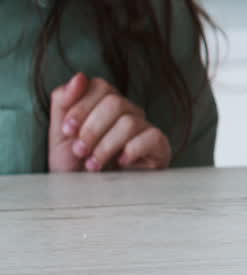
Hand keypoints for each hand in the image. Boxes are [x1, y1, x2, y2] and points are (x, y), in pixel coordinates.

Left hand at [47, 73, 171, 172]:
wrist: (89, 197)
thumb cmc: (75, 167)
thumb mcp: (59, 135)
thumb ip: (63, 102)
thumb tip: (79, 77)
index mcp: (104, 105)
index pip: (100, 86)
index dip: (81, 107)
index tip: (67, 131)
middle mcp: (128, 112)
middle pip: (115, 103)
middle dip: (91, 130)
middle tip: (80, 151)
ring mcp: (145, 128)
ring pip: (129, 122)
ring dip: (105, 146)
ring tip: (93, 166)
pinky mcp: (159, 145)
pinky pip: (150, 137)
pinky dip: (130, 151)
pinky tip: (120, 164)